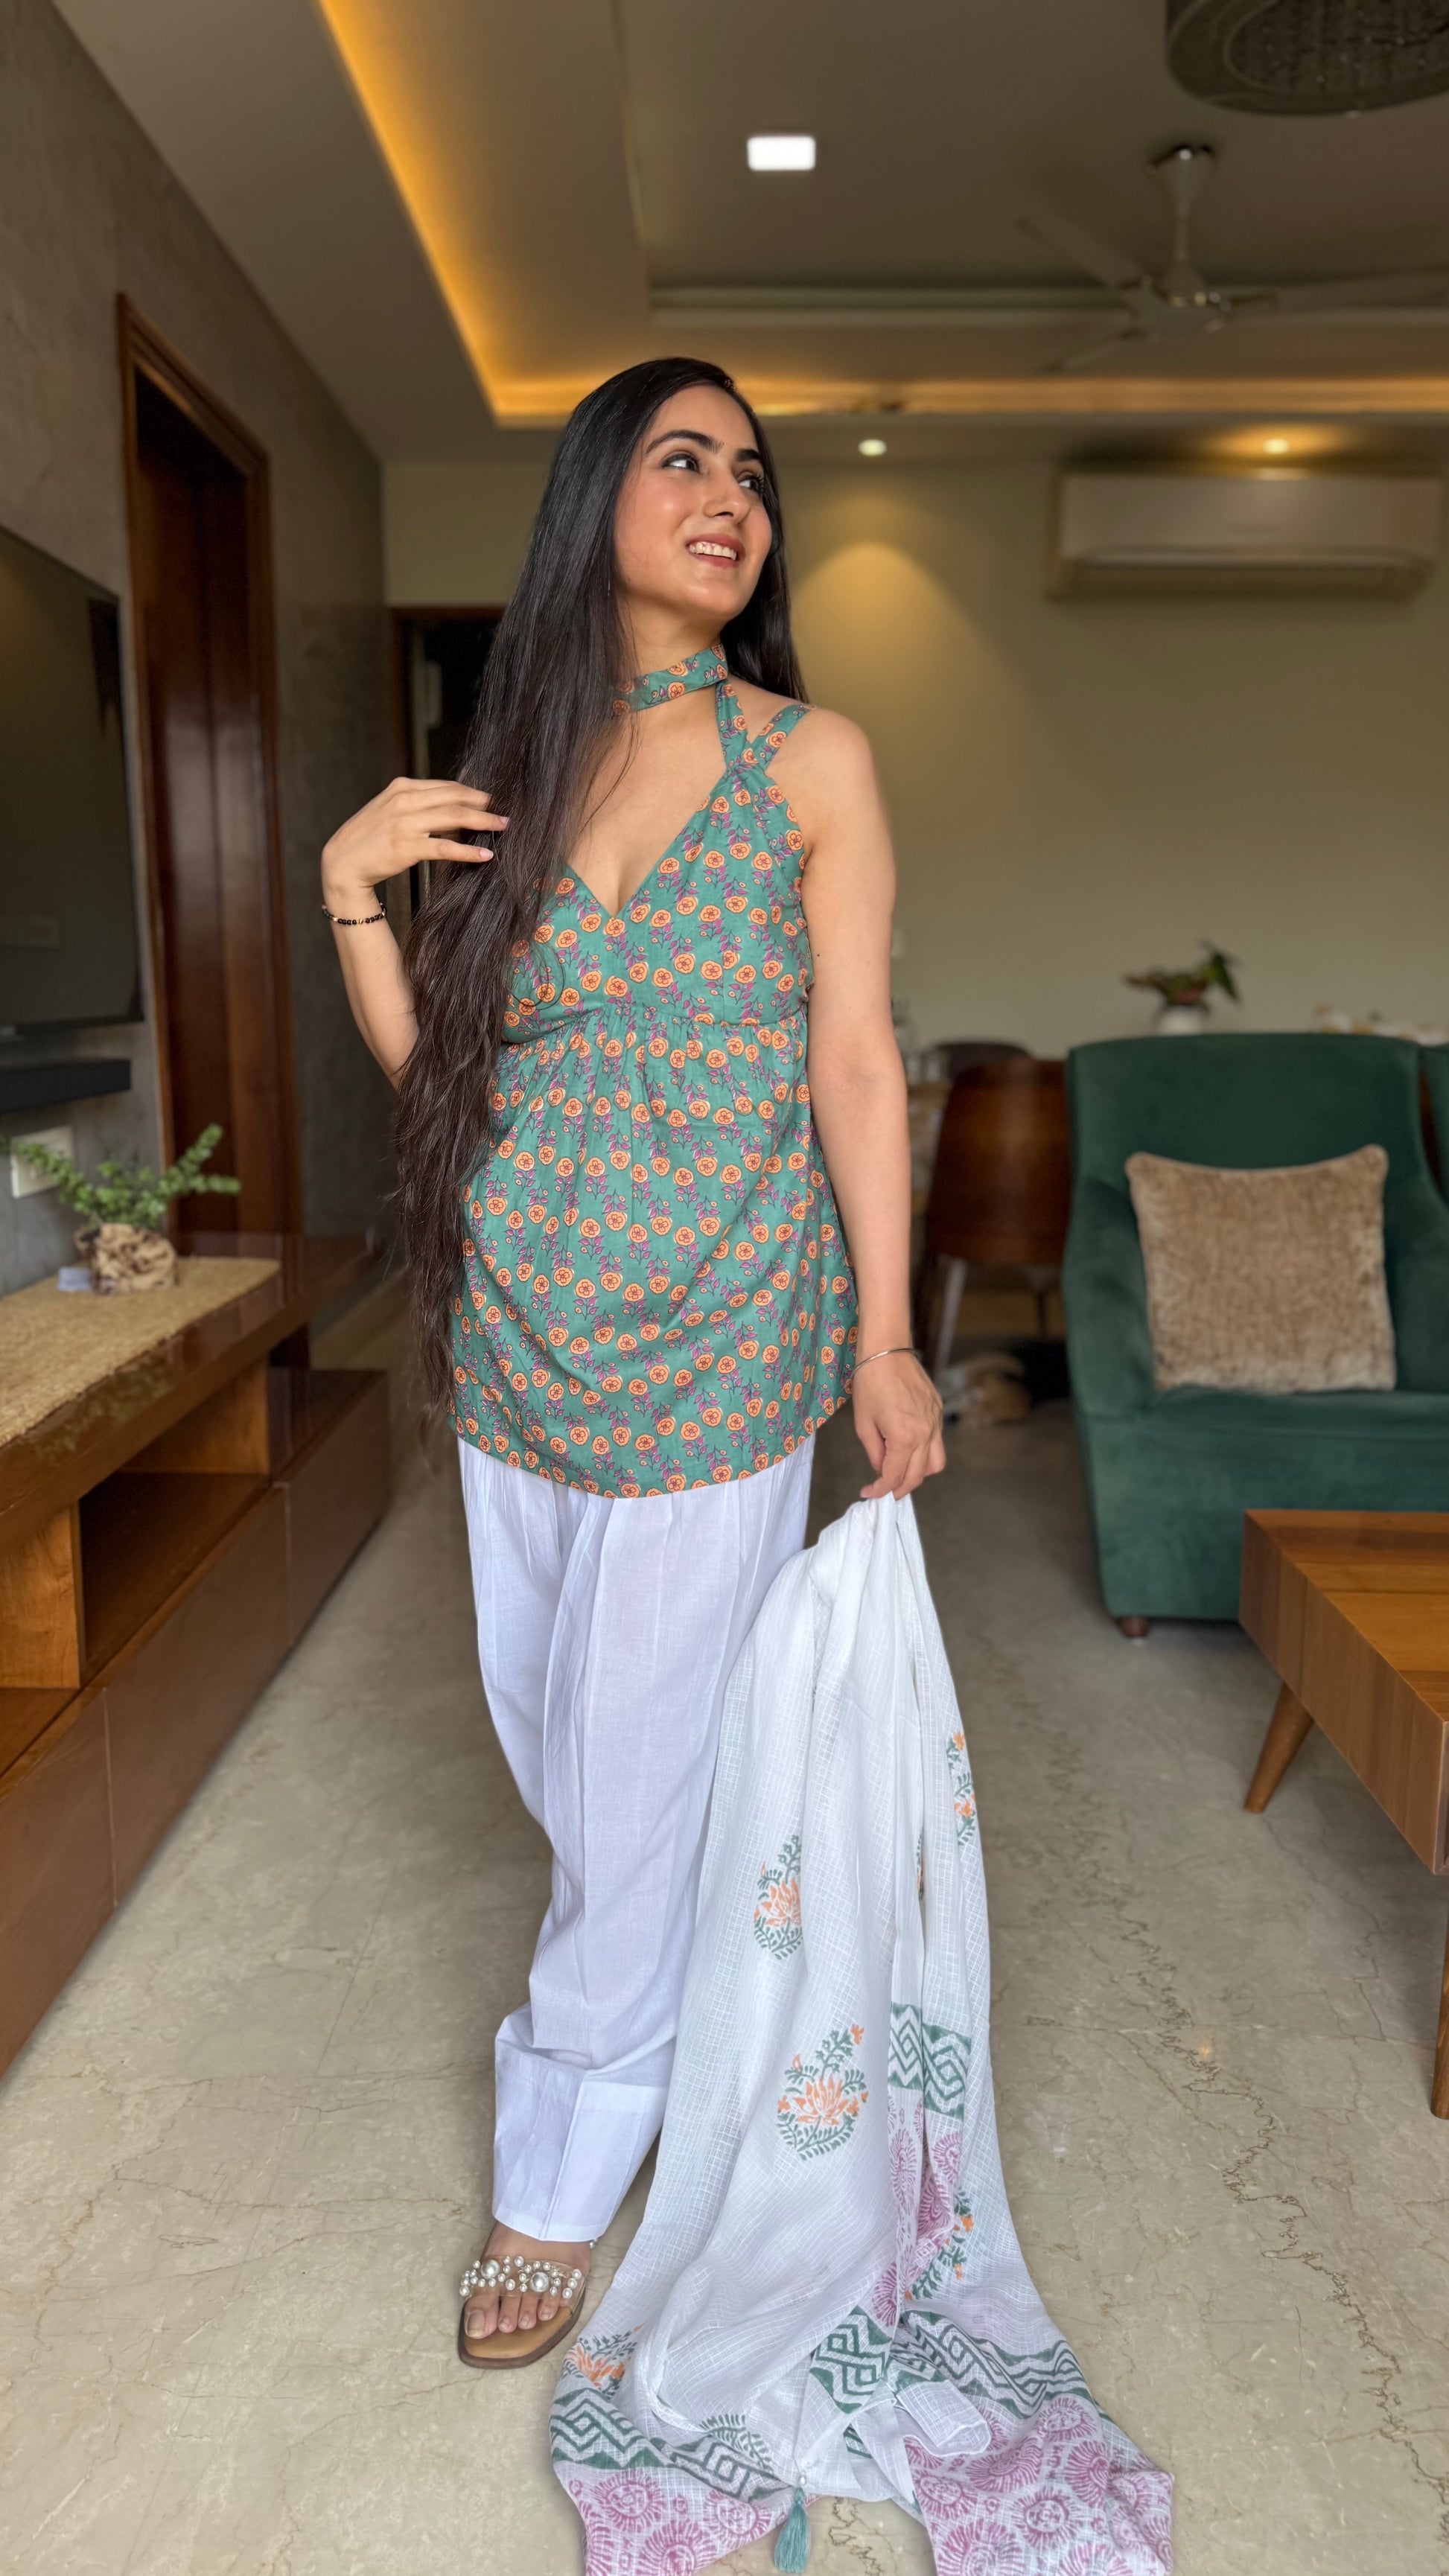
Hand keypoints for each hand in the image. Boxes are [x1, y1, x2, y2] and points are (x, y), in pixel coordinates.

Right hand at [321, 778, 507, 907]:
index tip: (492, 800)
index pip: (446, 786)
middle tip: (506, 811)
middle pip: (454, 797)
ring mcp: (404, 823)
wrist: (342, 862)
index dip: (472, 792)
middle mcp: (403, 801)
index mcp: (401, 787)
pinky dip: (467, 851)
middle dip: (484, 804)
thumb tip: (453, 808)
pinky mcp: (406, 847)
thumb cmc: (369, 839)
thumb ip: (417, 805)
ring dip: (483, 822)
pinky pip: (445, 847)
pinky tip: (485, 855)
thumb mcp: (390, 811)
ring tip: (503, 827)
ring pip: (454, 818)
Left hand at [852, 1349, 945, 1498]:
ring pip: (935, 1463)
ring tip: (900, 1471)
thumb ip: (875, 1452)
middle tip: (884, 1490)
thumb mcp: (863, 1423)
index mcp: (904, 1437)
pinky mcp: (938, 1411)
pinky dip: (925, 1453)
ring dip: (918, 1473)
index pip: (894, 1477)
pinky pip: (937, 1442)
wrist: (886, 1350)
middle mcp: (925, 1433)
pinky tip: (908, 1448)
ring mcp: (935, 1422)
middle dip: (899, 1488)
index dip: (880, 1490)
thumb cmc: (869, 1383)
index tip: (869, 1492)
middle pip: (917, 1476)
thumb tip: (882, 1469)